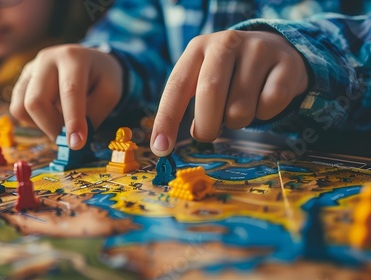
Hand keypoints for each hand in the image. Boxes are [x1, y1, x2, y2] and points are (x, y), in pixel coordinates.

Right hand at [10, 44, 122, 148]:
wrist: (89, 60)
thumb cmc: (101, 77)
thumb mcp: (110, 93)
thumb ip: (94, 114)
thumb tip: (73, 139)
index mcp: (74, 58)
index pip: (70, 91)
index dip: (73, 120)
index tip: (76, 144)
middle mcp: (47, 59)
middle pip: (37, 101)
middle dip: (53, 127)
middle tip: (69, 138)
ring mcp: (30, 69)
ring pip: (22, 108)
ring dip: (43, 125)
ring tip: (62, 122)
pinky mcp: (21, 81)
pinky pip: (18, 109)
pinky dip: (34, 121)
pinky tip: (51, 115)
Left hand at [151, 30, 308, 155]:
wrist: (276, 49)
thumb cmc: (229, 73)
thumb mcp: (202, 77)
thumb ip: (185, 104)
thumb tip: (164, 144)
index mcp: (198, 48)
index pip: (176, 86)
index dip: (166, 119)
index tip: (161, 148)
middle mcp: (227, 42)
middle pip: (210, 95)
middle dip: (207, 126)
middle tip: (207, 134)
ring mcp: (259, 49)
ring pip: (241, 108)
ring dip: (237, 122)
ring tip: (240, 106)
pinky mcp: (286, 63)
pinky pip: (269, 106)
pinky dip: (264, 114)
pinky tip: (263, 99)